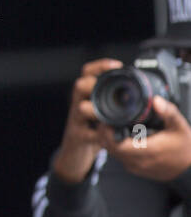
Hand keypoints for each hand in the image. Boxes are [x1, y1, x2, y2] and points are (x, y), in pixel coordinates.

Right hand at [51, 58, 120, 183]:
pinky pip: (87, 133)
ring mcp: (76, 120)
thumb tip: (140, 92)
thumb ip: (112, 101)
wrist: (75, 151)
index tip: (117, 65)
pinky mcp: (78, 135)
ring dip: (96, 111)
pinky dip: (98, 135)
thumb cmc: (92, 129)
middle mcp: (78, 103)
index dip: (100, 66)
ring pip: (80, 108)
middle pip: (80, 85)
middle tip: (108, 88)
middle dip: (94, 84)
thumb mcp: (101, 112)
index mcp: (86, 95)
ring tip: (108, 115)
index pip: (87, 72)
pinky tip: (108, 137)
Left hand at [100, 95, 190, 182]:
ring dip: (109, 141)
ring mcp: (137, 168)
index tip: (106, 119)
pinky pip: (120, 158)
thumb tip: (156, 100)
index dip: (107, 132)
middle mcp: (139, 162)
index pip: (116, 144)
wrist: (190, 168)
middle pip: (110, 148)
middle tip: (106, 120)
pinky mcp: (137, 170)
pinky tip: (121, 137)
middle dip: (105, 134)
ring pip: (113, 154)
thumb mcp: (179, 127)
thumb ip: (168, 112)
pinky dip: (116, 148)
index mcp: (148, 150)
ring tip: (112, 127)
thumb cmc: (185, 147)